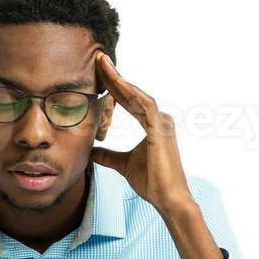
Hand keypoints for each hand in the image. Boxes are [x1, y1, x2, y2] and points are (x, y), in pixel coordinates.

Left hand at [89, 53, 197, 217]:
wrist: (167, 198)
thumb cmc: (151, 183)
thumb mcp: (122, 164)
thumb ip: (108, 155)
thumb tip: (91, 151)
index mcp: (152, 125)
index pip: (129, 101)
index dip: (113, 87)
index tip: (98, 73)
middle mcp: (159, 119)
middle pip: (133, 93)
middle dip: (114, 76)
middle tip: (98, 59)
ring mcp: (161, 122)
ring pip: (137, 95)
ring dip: (120, 79)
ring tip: (103, 65)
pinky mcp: (161, 128)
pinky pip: (145, 105)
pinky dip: (131, 93)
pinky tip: (117, 83)